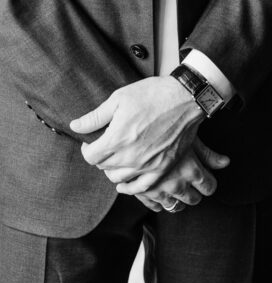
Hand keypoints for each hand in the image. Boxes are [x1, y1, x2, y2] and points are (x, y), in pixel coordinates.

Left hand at [70, 77, 209, 189]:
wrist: (185, 98)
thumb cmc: (153, 95)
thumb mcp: (119, 98)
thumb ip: (95, 117)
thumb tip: (76, 126)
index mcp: (116, 139)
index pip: (91, 157)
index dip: (88, 148)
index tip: (92, 142)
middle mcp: (129, 156)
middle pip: (103, 167)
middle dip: (101, 156)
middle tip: (107, 145)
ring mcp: (146, 165)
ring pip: (118, 178)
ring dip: (114, 170)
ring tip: (118, 158)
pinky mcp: (161, 168)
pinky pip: (140, 187)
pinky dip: (130, 187)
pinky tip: (126, 183)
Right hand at [118, 138, 229, 211]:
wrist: (133, 129)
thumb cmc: (167, 128)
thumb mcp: (190, 138)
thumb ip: (209, 155)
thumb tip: (226, 163)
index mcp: (191, 170)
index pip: (209, 187)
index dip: (210, 184)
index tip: (206, 180)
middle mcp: (176, 184)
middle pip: (193, 199)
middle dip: (194, 193)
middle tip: (191, 183)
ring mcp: (158, 190)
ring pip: (174, 206)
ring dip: (177, 200)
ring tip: (176, 189)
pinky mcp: (141, 192)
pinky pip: (154, 206)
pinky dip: (158, 202)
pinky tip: (160, 193)